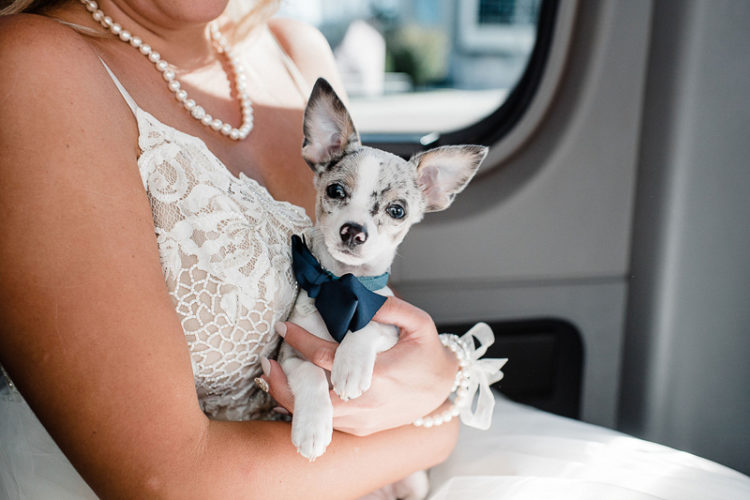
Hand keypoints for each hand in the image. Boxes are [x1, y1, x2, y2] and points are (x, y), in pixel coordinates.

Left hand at [262, 296, 457, 435]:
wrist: (444, 392)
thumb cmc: (429, 355)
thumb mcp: (419, 323)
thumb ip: (391, 308)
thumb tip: (358, 295)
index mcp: (379, 376)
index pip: (327, 359)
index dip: (301, 342)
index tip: (284, 327)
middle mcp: (366, 405)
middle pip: (311, 401)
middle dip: (282, 383)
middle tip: (265, 362)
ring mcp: (361, 422)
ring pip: (314, 416)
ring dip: (289, 397)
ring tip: (273, 373)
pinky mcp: (360, 430)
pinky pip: (326, 421)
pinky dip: (307, 406)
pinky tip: (294, 388)